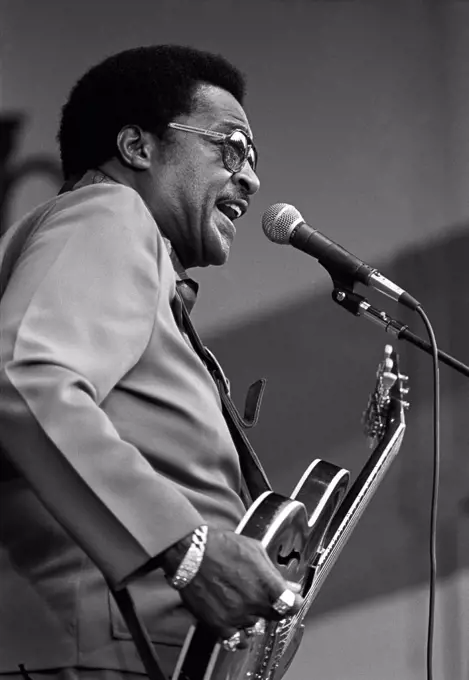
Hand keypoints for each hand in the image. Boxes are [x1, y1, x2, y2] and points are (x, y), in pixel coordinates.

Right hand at [160, 528, 302, 644]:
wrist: (191, 553)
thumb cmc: (223, 546)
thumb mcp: (255, 550)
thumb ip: (274, 572)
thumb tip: (291, 587)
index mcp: (266, 583)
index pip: (292, 605)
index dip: (294, 602)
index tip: (292, 600)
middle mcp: (254, 603)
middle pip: (275, 616)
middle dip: (272, 606)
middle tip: (262, 595)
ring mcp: (237, 616)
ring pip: (256, 627)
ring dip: (254, 618)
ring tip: (243, 602)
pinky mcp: (219, 625)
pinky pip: (237, 641)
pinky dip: (240, 635)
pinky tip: (237, 623)